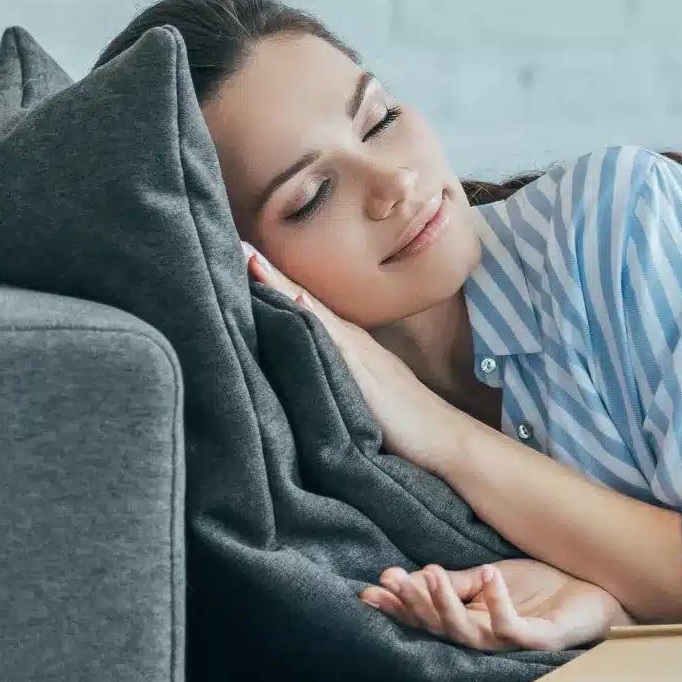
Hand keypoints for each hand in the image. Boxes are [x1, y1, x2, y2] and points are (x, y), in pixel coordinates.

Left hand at [244, 245, 468, 475]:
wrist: (443, 438)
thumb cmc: (404, 422)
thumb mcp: (363, 394)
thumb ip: (338, 376)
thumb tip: (304, 369)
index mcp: (347, 346)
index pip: (305, 307)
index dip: (275, 284)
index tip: (243, 257)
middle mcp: (351, 341)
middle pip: (304, 300)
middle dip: (271, 273)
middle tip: (238, 243)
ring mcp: (358, 353)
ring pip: (312, 311)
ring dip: (283, 285)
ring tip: (252, 258)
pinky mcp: (364, 372)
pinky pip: (332, 339)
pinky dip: (312, 317)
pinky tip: (294, 299)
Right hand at [359, 557, 633, 651]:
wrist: (598, 592)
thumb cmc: (545, 589)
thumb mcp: (493, 578)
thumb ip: (459, 581)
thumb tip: (416, 575)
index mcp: (471, 621)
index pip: (426, 617)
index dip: (398, 605)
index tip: (370, 588)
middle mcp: (485, 637)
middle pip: (438, 626)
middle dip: (412, 603)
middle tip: (389, 579)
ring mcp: (511, 641)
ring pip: (467, 632)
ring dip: (445, 603)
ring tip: (431, 573)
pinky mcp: (538, 640)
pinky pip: (511, 626)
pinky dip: (497, 602)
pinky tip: (488, 576)